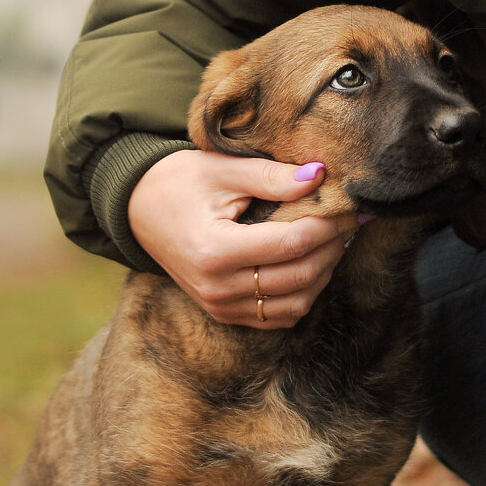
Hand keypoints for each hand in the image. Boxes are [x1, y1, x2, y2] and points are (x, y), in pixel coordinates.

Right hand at [128, 149, 359, 327]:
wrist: (138, 210)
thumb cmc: (179, 182)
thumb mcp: (223, 169)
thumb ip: (272, 176)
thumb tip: (319, 176)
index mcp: (216, 250)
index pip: (292, 243)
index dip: (328, 225)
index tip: (348, 207)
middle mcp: (218, 287)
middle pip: (300, 276)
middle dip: (332, 248)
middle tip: (347, 223)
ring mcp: (221, 306)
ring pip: (296, 303)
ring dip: (323, 273)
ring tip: (332, 242)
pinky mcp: (224, 313)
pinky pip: (278, 316)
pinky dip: (303, 294)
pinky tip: (310, 264)